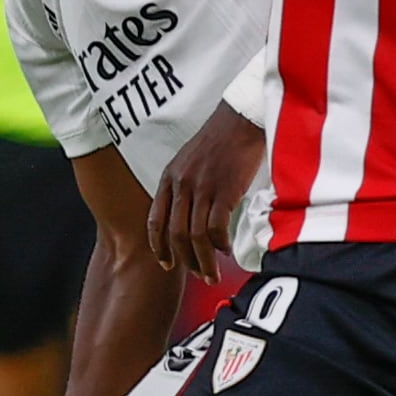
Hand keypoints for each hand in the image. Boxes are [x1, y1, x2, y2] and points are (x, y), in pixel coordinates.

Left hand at [151, 104, 266, 280]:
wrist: (241, 119)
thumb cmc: (220, 140)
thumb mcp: (189, 160)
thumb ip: (184, 186)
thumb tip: (191, 215)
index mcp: (169, 178)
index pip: (155, 220)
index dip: (159, 246)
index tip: (167, 264)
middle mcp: (181, 185)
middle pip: (176, 234)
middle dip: (185, 261)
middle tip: (197, 276)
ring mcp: (202, 188)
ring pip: (195, 236)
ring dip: (204, 261)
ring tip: (212, 275)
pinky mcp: (224, 191)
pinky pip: (216, 227)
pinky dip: (220, 244)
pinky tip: (227, 250)